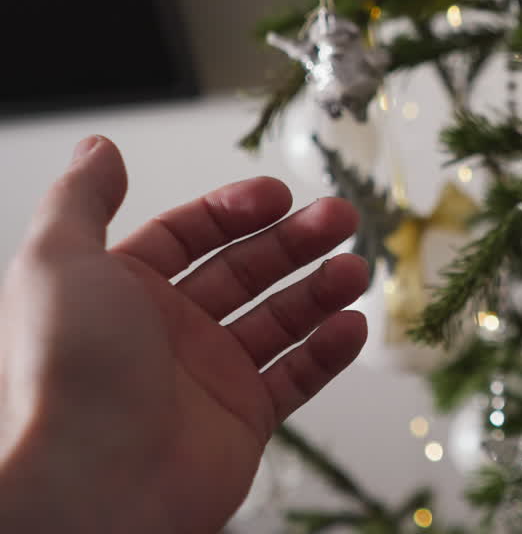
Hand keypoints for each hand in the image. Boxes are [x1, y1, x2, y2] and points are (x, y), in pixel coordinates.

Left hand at [0, 137, 368, 532]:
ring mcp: (208, 377)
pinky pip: (296, 378)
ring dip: (321, 291)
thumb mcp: (57, 262)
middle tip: (342, 218)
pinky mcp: (243, 421)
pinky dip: (328, 352)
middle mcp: (166, 331)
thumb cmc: (69, 370)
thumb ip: (81, 199)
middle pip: (245, 271)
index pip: (189, 235)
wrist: (94, 482)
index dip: (234, 210)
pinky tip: (352, 326)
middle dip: (295, 241)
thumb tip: (100, 148)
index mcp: (122, 292)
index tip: (280, 195)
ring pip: (279, 320)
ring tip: (355, 271)